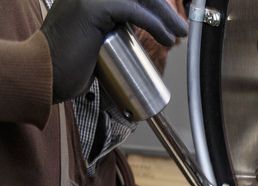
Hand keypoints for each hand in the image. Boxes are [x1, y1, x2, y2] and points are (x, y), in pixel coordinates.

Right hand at [41, 0, 187, 101]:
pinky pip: (132, 10)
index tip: (170, 21)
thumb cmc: (70, 64)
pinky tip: (167, 37)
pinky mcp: (91, 7)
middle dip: (162, 8)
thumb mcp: (96, 39)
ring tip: (178, 34)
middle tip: (180, 29)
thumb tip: (143, 31)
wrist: (45, 74)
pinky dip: (154, 23)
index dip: (152, 4)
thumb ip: (113, 27)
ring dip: (164, 15)